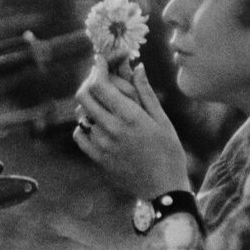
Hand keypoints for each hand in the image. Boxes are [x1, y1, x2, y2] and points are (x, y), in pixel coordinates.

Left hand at [73, 56, 189, 198]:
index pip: (101, 85)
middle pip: (84, 95)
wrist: (164, 189)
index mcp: (130, 117)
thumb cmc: (169, 152)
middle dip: (89, 81)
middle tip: (99, 78)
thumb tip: (137, 67)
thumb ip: (145, 93)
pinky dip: (84, 125)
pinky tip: (97, 124)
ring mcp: (102, 145)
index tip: (100, 60)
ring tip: (103, 102)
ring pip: (82, 114)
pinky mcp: (97, 159)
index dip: (98, 68)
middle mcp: (112, 129)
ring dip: (89, 104)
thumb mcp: (162, 120)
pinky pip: (79, 135)